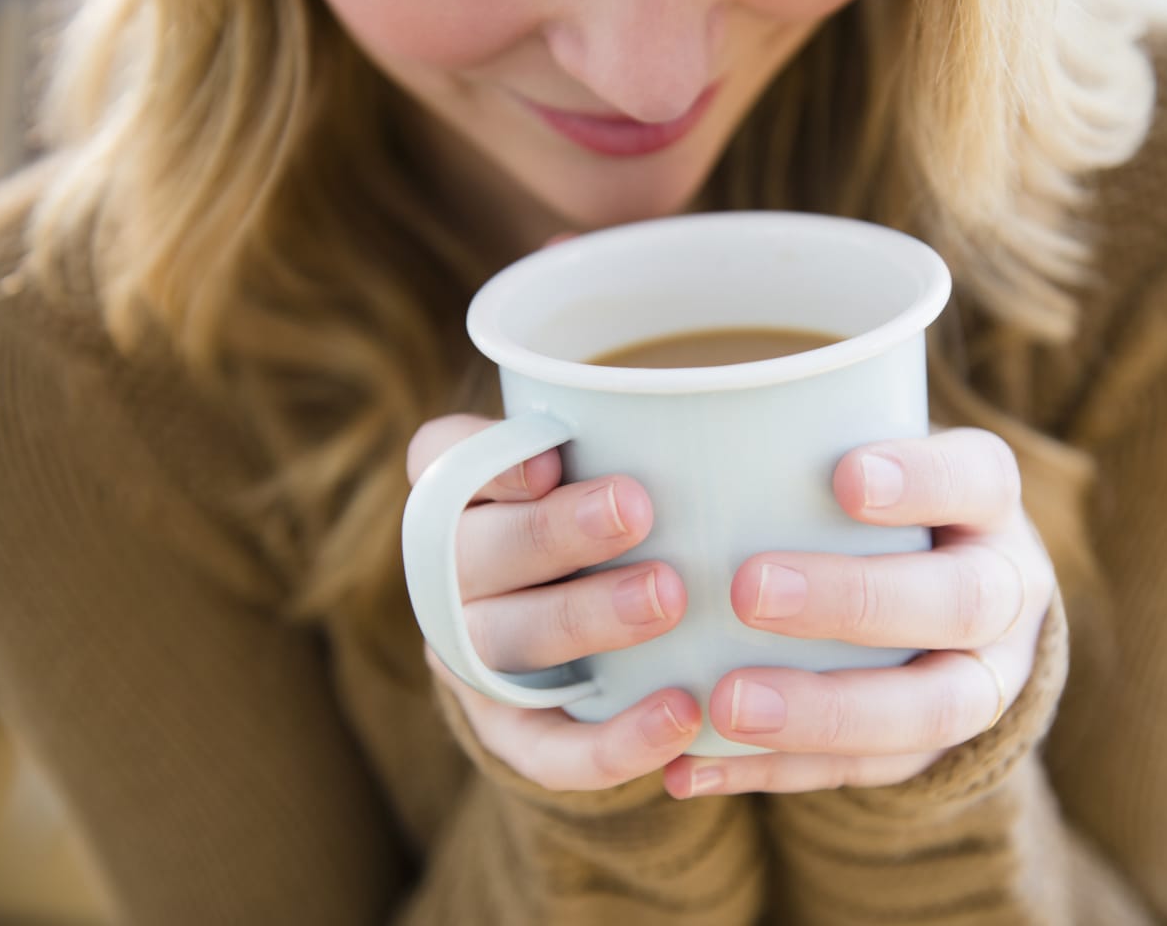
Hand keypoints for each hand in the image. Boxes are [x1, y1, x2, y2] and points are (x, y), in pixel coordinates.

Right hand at [407, 414, 701, 789]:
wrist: (586, 642)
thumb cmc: (613, 524)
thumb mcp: (609, 468)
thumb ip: (632, 437)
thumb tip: (723, 416)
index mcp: (462, 493)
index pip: (443, 459)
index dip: (489, 460)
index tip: (553, 457)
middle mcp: (450, 574)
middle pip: (477, 551)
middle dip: (555, 532)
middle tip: (638, 509)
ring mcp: (471, 657)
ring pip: (504, 642)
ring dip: (584, 619)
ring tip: (669, 598)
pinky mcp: (507, 731)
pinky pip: (544, 750)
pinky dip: (610, 742)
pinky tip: (681, 716)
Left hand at [662, 427, 1055, 797]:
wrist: (949, 604)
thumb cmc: (874, 506)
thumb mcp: (869, 452)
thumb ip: (804, 435)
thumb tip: (668, 414)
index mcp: (987, 503)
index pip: (977, 479)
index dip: (922, 480)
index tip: (845, 476)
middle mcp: (1004, 593)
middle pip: (958, 601)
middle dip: (855, 599)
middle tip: (749, 589)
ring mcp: (982, 681)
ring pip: (928, 710)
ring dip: (823, 710)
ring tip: (726, 704)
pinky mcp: (933, 752)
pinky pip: (864, 773)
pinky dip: (774, 773)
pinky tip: (694, 766)